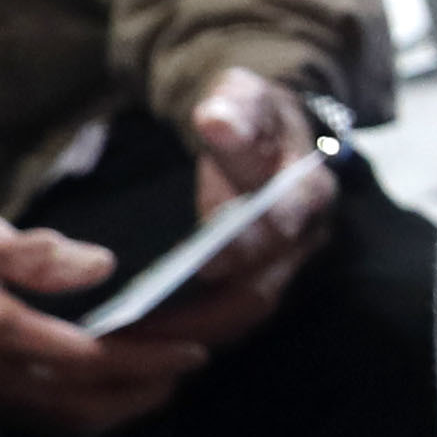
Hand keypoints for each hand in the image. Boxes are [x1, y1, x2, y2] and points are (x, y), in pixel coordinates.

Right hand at [0, 212, 202, 436]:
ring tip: (163, 381)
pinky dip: (82, 414)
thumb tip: (101, 266)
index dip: (149, 359)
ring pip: (64, 423)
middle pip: (88, 403)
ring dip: (121, 408)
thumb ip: (35, 254)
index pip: (90, 358)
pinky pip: (38, 424)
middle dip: (149, 388)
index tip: (197, 347)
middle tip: (193, 364)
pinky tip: (105, 395)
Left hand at [128, 70, 339, 352]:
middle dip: (206, 311)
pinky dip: (188, 333)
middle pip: (262, 288)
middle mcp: (302, 240)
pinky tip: (139, 338)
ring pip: (243, 315)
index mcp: (305, 189)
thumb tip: (215, 119)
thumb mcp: (244, 95)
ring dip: (190, 332)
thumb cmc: (250, 116)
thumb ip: (235, 105)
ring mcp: (282, 268)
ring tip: (131, 341)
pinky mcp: (258, 285)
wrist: (271, 136)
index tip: (206, 263)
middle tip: (145, 323)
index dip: (246, 245)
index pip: (282, 223)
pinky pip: (227, 321)